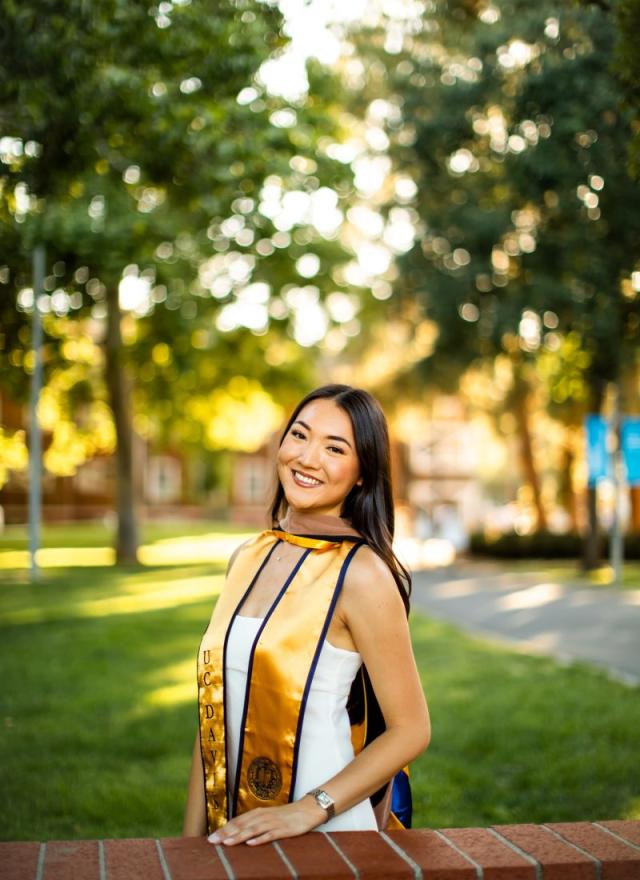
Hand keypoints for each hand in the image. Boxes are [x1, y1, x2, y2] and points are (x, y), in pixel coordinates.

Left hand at [207, 796, 325, 846]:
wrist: (307, 809)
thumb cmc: (286, 816)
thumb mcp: (268, 818)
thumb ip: (254, 824)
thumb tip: (238, 833)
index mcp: (258, 813)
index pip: (237, 821)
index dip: (223, 829)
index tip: (210, 837)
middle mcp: (263, 816)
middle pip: (241, 825)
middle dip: (226, 833)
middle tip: (212, 841)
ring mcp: (273, 822)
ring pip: (253, 829)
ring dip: (239, 836)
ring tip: (226, 843)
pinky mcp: (283, 829)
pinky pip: (270, 834)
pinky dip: (260, 839)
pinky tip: (251, 844)